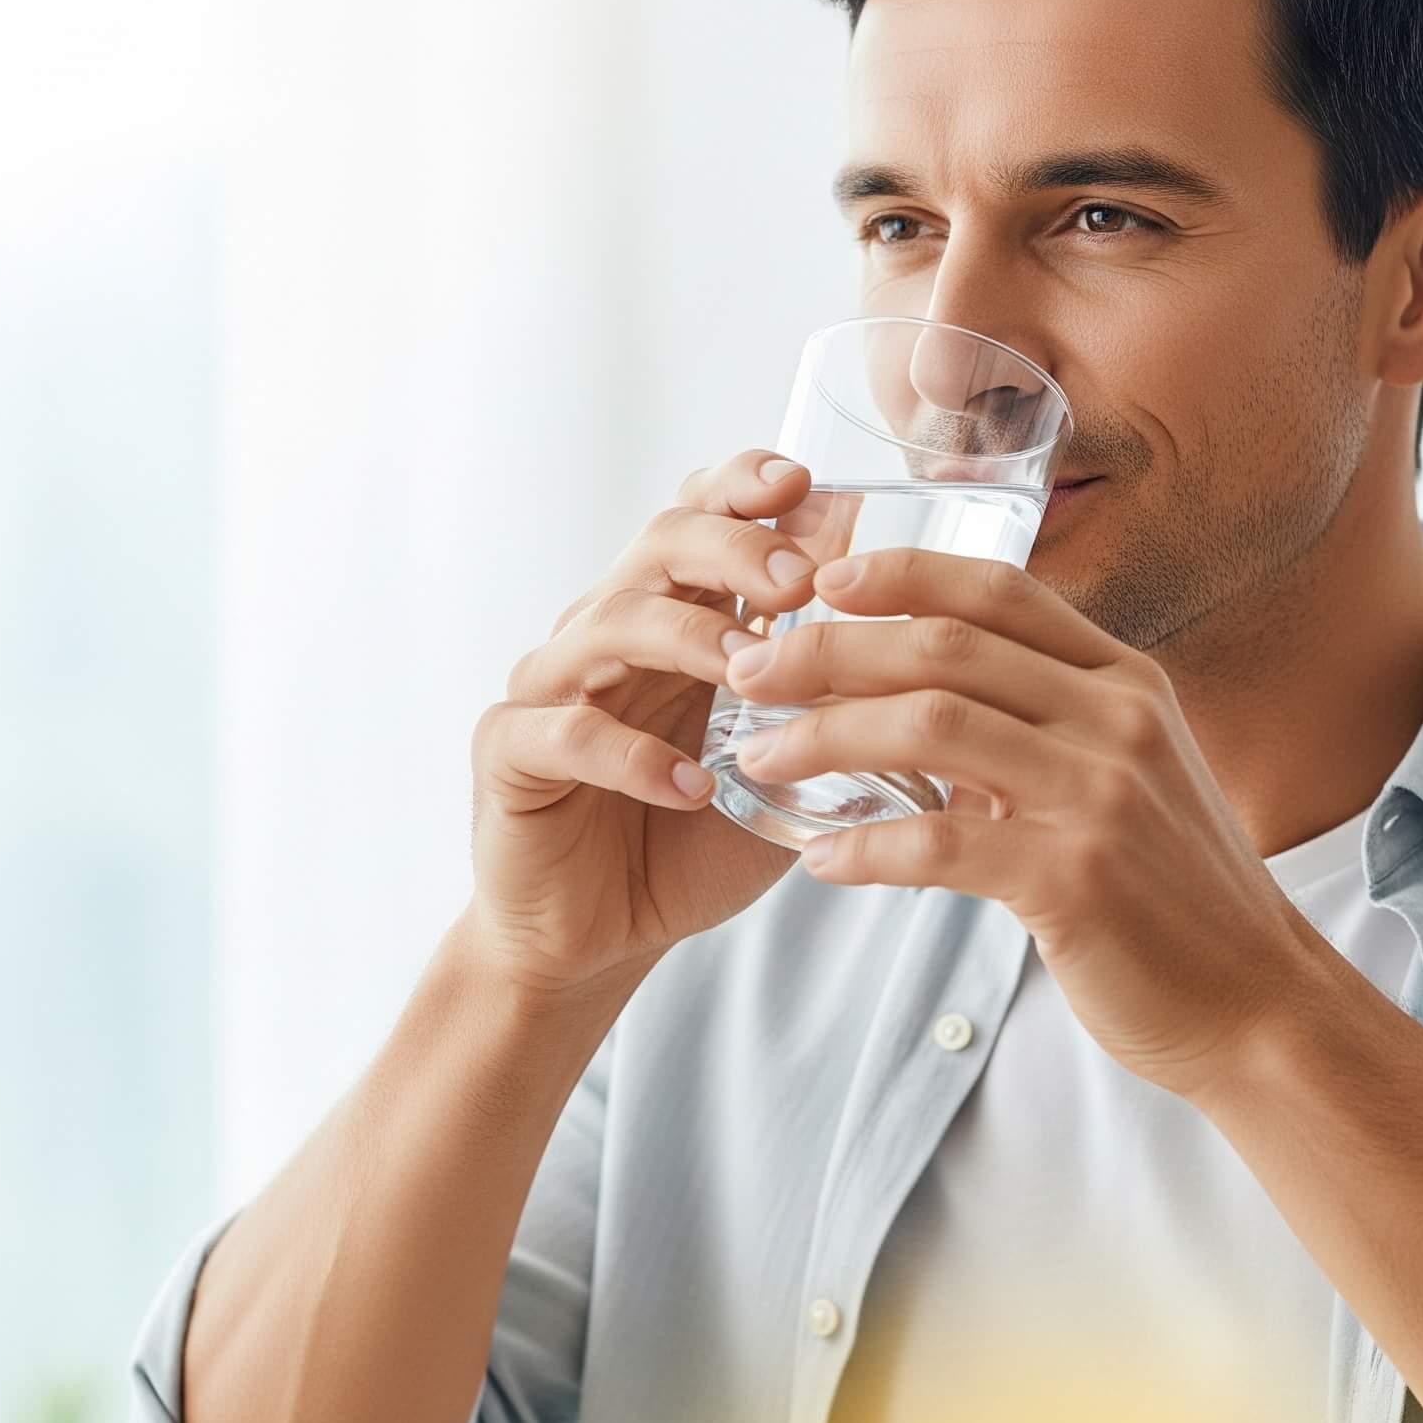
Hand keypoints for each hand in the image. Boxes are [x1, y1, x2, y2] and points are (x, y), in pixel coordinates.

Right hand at [465, 449, 836, 995]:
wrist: (596, 937)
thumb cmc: (690, 844)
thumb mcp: (779, 767)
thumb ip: (826, 707)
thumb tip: (912, 646)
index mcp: (671, 618)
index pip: (699, 519)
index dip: (744, 489)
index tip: (805, 485)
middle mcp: (605, 632)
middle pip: (659, 547)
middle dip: (733, 549)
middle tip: (798, 581)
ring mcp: (550, 686)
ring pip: (610, 623)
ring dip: (690, 640)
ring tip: (753, 673)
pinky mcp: (510, 753)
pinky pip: (566, 733)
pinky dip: (633, 756)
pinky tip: (693, 786)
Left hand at [720, 547, 1309, 1101]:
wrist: (1258, 1002)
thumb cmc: (1177, 895)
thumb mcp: (1130, 780)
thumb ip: (1047, 732)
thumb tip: (925, 713)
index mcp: (1127, 682)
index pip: (1000, 591)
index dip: (902, 573)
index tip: (823, 582)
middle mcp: (1117, 720)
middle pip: (944, 646)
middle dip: (829, 649)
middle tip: (751, 672)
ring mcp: (1101, 796)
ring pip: (931, 727)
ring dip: (826, 737)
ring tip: (761, 758)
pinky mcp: (1076, 880)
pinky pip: (940, 845)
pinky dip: (867, 848)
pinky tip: (820, 860)